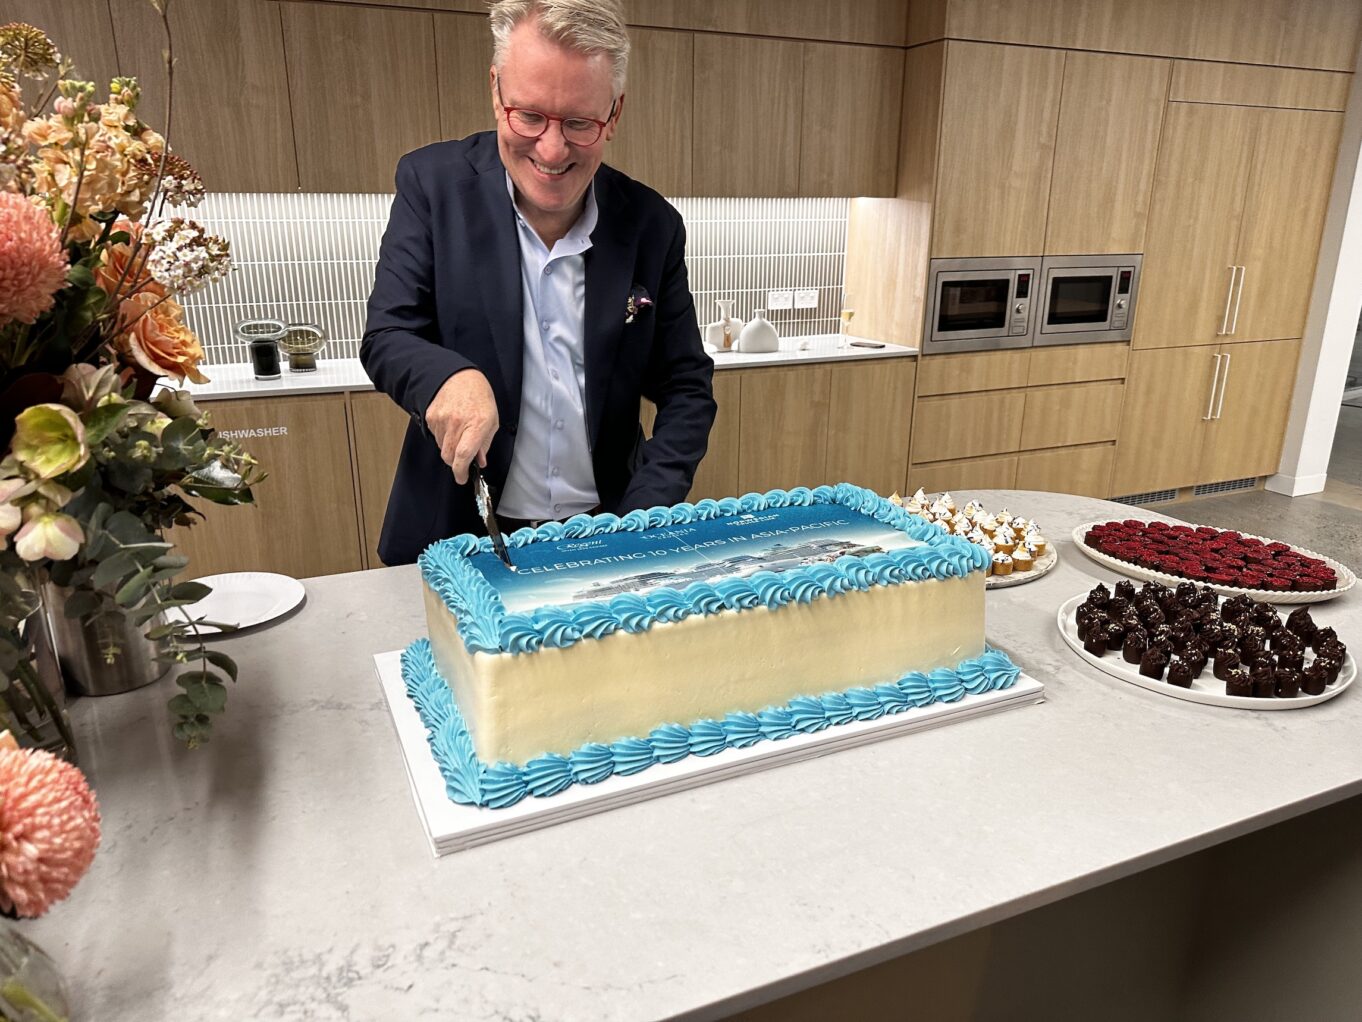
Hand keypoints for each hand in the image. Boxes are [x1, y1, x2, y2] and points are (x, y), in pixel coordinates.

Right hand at [425, 370, 497, 484]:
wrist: (457, 376)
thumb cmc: (478, 396)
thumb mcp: (492, 419)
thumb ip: (485, 443)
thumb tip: (479, 461)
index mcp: (477, 423)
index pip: (464, 454)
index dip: (461, 471)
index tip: (462, 478)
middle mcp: (457, 422)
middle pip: (449, 456)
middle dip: (456, 463)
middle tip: (463, 460)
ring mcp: (441, 420)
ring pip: (441, 448)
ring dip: (450, 448)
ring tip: (459, 432)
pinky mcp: (431, 417)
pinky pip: (435, 437)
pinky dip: (443, 437)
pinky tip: (450, 425)